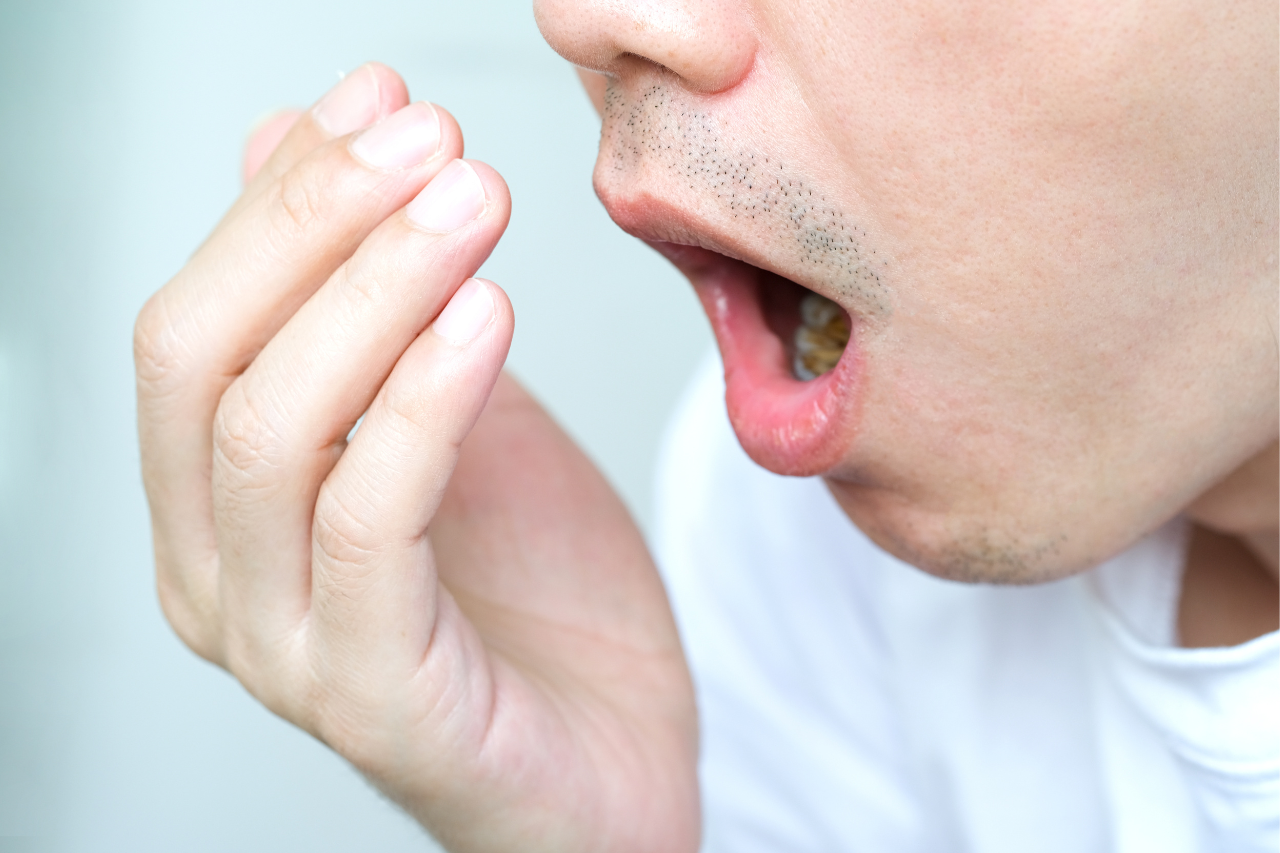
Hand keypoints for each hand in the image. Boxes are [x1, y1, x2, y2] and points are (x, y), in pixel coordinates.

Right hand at [134, 63, 697, 851]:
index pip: (194, 319)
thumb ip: (368, 305)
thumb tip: (288, 142)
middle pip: (201, 361)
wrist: (607, 762)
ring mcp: (280, 643)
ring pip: (273, 430)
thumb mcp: (450, 418)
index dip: (278, 196)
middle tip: (429, 139)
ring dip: (374, 290)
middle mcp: (216, 574)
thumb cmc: (532, 600)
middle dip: (313, 224)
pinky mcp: (370, 696)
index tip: (380, 100)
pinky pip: (372, 523)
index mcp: (216, 505)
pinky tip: (488, 315)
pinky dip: (424, 402)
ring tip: (472, 197)